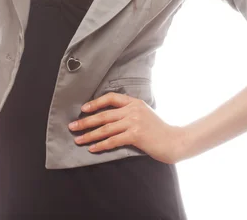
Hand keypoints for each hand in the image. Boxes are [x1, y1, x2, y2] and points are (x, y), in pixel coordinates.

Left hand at [68, 91, 185, 164]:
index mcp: (134, 102)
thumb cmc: (158, 129)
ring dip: (89, 135)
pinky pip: (113, 140)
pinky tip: (92, 148)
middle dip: (86, 121)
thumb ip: (129, 111)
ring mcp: (134, 122)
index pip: (110, 98)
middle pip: (104, 115)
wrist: (174, 141)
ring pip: (106, 128)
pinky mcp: (135, 135)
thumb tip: (109, 116)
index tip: (83, 109)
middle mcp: (132, 110)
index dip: (95, 103)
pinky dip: (101, 145)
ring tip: (78, 139)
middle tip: (72, 126)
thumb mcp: (144, 113)